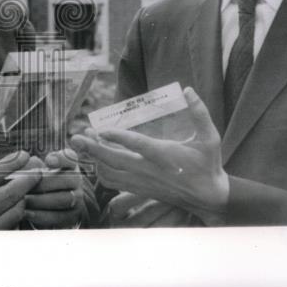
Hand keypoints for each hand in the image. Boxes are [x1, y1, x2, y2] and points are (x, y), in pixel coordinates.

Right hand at [0, 151, 40, 230]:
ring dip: (23, 196)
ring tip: (25, 187)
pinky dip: (16, 213)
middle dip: (28, 178)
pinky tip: (15, 205)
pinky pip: (13, 225)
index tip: (23, 155)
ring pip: (17, 210)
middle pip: (12, 193)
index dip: (12, 163)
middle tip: (36, 169)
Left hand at [22, 149, 85, 228]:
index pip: (69, 157)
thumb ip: (31, 164)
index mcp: (68, 164)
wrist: (46, 202)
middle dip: (43, 183)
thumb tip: (25, 161)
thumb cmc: (38, 180)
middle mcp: (76, 179)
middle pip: (66, 179)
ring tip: (24, 199)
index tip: (48, 161)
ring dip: (40, 200)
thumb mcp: (35, 169)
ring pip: (63, 199)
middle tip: (26, 186)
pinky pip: (58, 216)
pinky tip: (27, 212)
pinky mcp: (71, 216)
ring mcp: (77, 198)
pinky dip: (40, 215)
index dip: (61, 158)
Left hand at [72, 87, 228, 224]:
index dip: (118, 137)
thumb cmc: (208, 164)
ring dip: (94, 159)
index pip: (138, 145)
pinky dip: (101, 172)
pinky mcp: (139, 189)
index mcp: (165, 156)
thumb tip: (188, 90)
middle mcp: (150, 170)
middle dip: (92, 149)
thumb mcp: (210, 138)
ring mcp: (142, 182)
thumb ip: (200, 113)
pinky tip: (97, 159)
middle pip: (114, 161)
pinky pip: (113, 183)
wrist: (208, 197)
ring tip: (84, 142)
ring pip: (109, 174)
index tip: (101, 129)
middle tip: (76, 136)